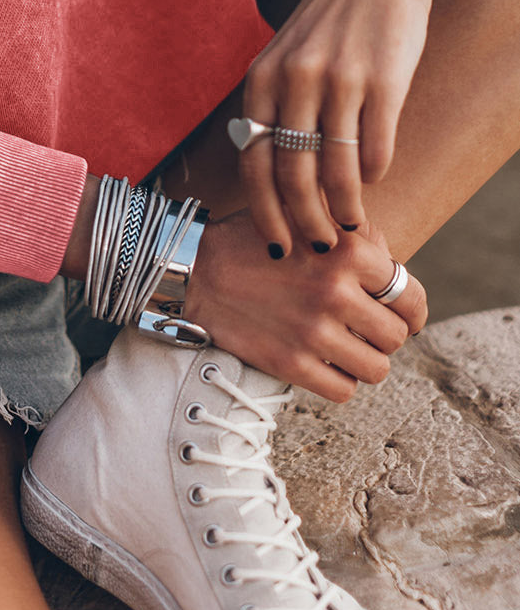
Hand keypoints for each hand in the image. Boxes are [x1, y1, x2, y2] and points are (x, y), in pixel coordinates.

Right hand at [181, 209, 427, 402]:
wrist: (196, 270)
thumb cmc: (256, 242)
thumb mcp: (307, 219)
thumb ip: (356, 236)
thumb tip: (395, 268)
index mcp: (347, 252)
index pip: (410, 296)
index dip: (412, 310)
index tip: (403, 316)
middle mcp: (335, 292)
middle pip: (396, 336)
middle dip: (384, 335)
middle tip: (365, 330)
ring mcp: (314, 332)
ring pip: (377, 369)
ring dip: (366, 361)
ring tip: (347, 348)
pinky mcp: (290, 363)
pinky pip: (344, 391)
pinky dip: (340, 382)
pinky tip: (325, 364)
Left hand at [240, 0, 432, 253]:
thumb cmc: (331, 17)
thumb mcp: (285, 55)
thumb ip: (276, 105)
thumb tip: (275, 171)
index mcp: (262, 78)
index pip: (253, 162)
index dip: (264, 210)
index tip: (276, 243)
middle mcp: (294, 81)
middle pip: (291, 176)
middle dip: (304, 223)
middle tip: (318, 247)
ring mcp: (339, 81)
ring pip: (336, 171)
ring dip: (344, 208)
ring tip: (352, 226)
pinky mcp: (383, 81)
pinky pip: (375, 147)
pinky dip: (374, 173)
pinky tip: (375, 179)